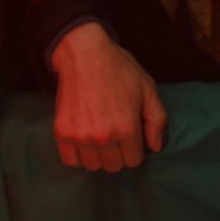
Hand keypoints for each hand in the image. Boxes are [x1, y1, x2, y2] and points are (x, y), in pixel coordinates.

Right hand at [49, 20, 167, 170]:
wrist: (84, 54)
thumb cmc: (118, 69)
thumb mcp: (147, 88)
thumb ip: (157, 120)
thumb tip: (155, 147)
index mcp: (127, 128)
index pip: (134, 160)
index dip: (135, 148)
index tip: (130, 135)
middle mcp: (104, 137)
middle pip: (114, 166)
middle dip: (118, 153)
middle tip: (115, 134)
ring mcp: (81, 137)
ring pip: (93, 166)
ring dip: (98, 155)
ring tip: (99, 136)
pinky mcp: (62, 133)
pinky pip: (71, 161)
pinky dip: (78, 156)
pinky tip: (84, 141)